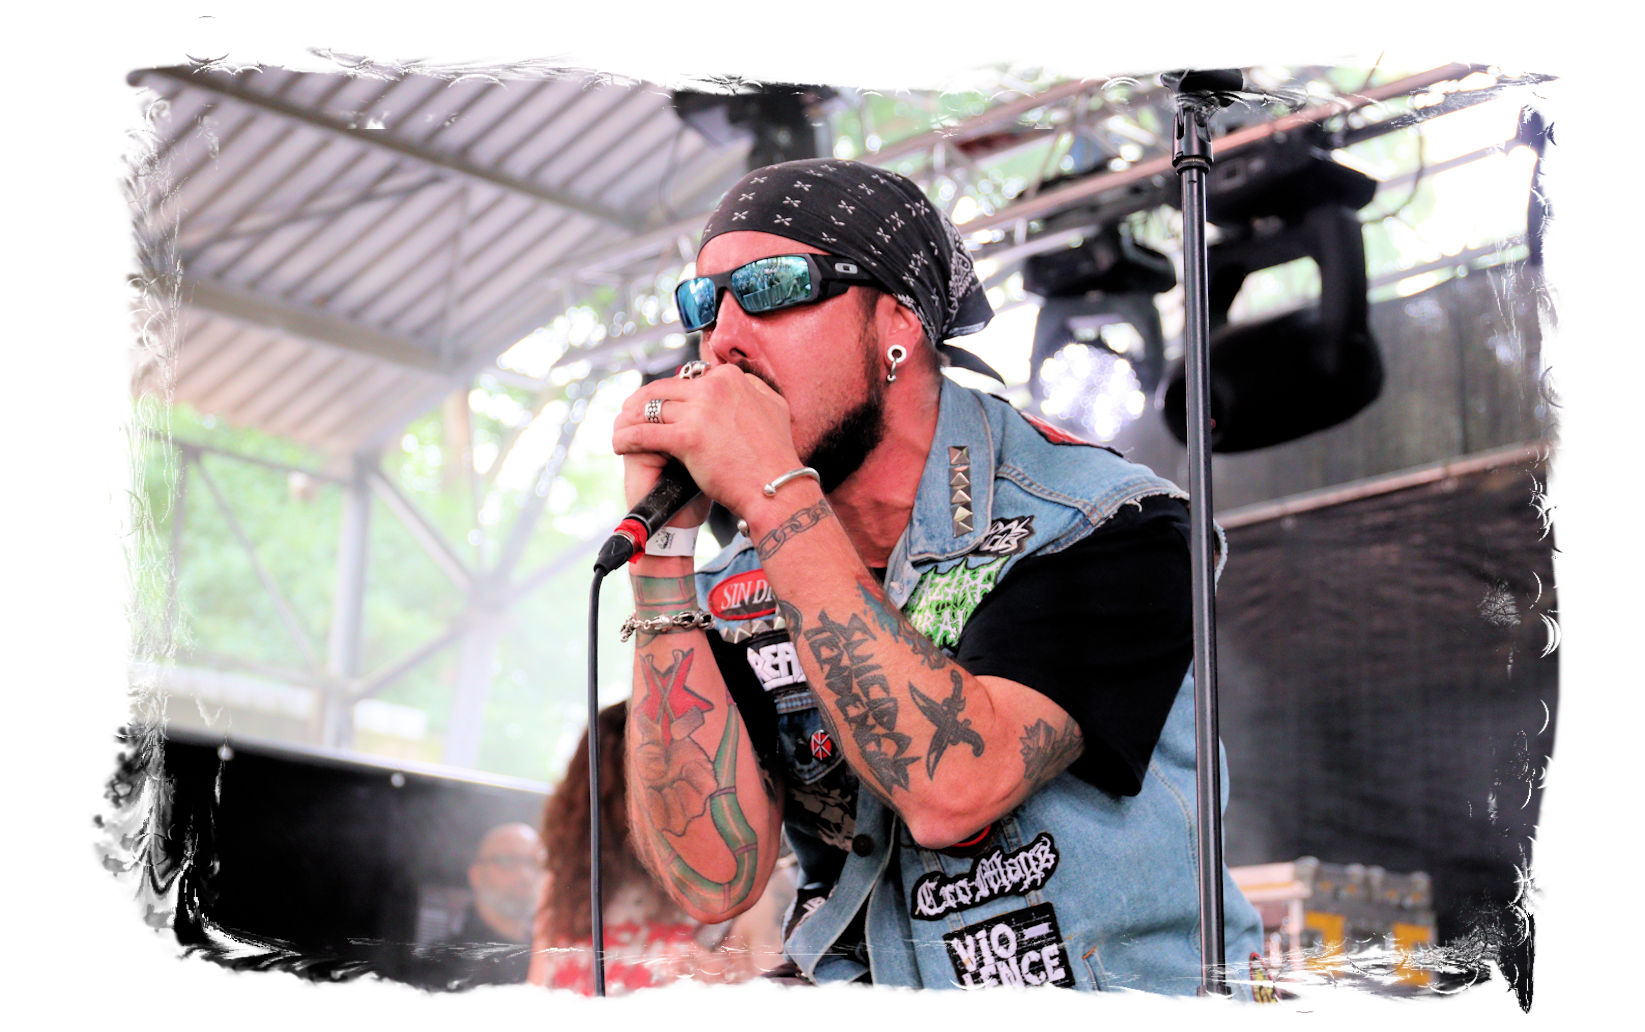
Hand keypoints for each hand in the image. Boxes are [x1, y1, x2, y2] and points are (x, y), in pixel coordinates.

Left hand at [612, 364, 804, 517]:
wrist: (776, 487)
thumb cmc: (775, 457)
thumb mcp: (773, 407)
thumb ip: (753, 390)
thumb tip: (740, 381)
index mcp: (732, 378)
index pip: (688, 379)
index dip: (670, 393)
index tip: (661, 404)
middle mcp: (715, 388)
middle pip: (664, 390)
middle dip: (642, 402)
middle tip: (629, 413)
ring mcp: (701, 411)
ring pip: (650, 410)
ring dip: (630, 420)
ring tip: (621, 429)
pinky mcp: (688, 437)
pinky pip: (644, 434)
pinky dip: (627, 438)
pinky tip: (619, 445)